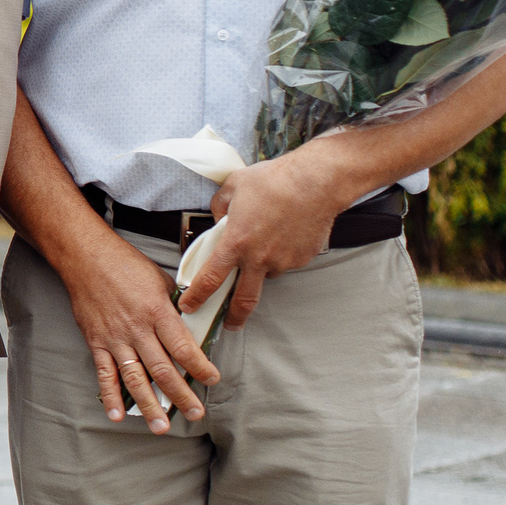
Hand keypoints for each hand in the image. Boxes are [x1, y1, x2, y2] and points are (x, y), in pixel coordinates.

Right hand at [60, 230, 217, 430]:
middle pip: (163, 369)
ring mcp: (115, 338)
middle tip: (195, 414)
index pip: (184, 348)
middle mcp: (137, 329)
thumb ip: (175, 307)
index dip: (200, 368)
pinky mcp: (97, 342)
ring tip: (161, 427)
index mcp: (157, 312)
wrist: (85, 258)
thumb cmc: (124, 264)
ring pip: (135, 378)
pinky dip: (110, 396)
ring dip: (149, 405)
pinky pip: (104, 374)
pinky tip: (118, 414)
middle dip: (181, 395)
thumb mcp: (160, 280)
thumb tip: (192, 326)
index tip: (212, 379)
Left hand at [184, 144, 358, 330]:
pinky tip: (284, 232)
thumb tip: (219, 219)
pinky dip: (281, 253)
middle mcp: (259, 258)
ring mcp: (283, 261)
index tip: (189, 306)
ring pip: (267, 274)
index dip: (197, 296)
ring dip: (261, 268)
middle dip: (234, 317)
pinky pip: (286, 262)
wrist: (316, 181)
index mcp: (236, 243)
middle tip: (229, 323)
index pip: (210, 279)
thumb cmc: (274, 181)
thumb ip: (219, 207)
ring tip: (266, 240)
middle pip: (243, 300)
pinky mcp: (302, 259)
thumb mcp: (233, 187)